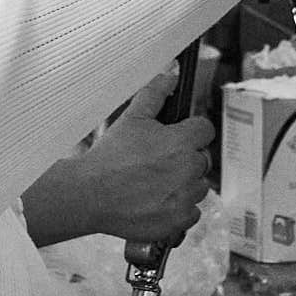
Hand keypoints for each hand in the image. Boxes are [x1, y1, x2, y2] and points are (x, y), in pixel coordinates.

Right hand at [81, 72, 213, 245]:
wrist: (90, 195)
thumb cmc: (109, 157)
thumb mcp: (132, 118)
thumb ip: (156, 93)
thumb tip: (172, 74)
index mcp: (181, 141)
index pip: (205, 129)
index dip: (190, 131)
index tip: (177, 137)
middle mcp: (188, 169)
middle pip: (202, 159)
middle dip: (185, 158)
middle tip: (157, 162)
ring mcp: (185, 197)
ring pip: (199, 187)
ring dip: (184, 184)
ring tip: (154, 183)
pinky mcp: (179, 221)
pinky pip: (192, 213)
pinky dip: (179, 209)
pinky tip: (156, 202)